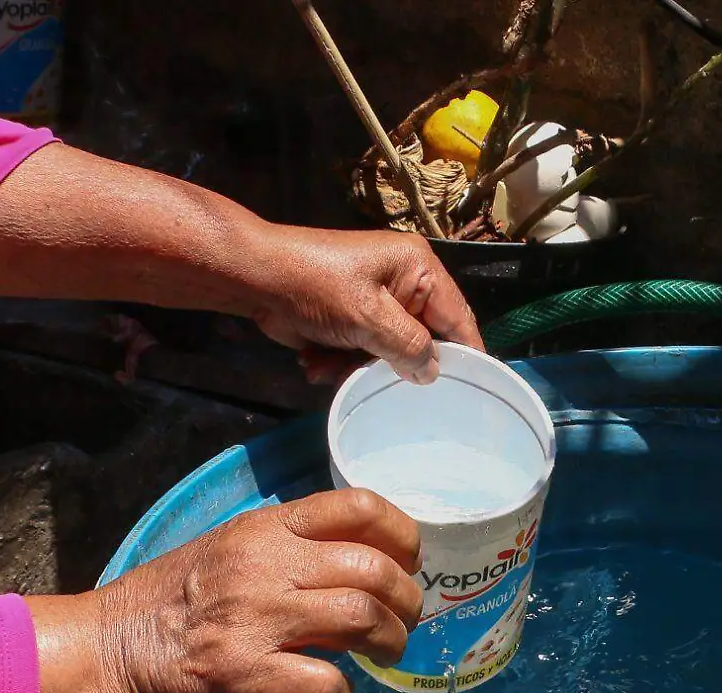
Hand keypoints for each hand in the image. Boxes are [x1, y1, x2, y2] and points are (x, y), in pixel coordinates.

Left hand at [0, 144, 481, 387]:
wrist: (250, 278)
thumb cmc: (312, 285)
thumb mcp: (368, 318)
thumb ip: (409, 347)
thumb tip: (433, 372)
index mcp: (418, 267)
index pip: (458, 319)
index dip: (465, 357)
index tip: (471, 396)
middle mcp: (404, 281)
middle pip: (422, 340)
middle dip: (393, 363)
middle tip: (375, 378)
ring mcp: (375, 300)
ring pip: (388, 353)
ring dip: (359, 367)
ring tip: (329, 364)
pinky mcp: (349, 317)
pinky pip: (361, 352)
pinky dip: (339, 363)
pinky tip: (314, 361)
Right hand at [27, 491, 422, 692]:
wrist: (108, 650)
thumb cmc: (175, 601)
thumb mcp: (231, 548)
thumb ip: (292, 547)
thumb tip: (366, 561)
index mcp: (265, 528)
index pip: (359, 506)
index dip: (402, 536)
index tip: (407, 563)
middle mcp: (265, 566)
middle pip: (376, 570)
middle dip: (407, 602)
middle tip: (401, 624)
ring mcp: (255, 619)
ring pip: (363, 619)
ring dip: (390, 643)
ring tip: (383, 656)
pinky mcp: (244, 674)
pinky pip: (324, 684)